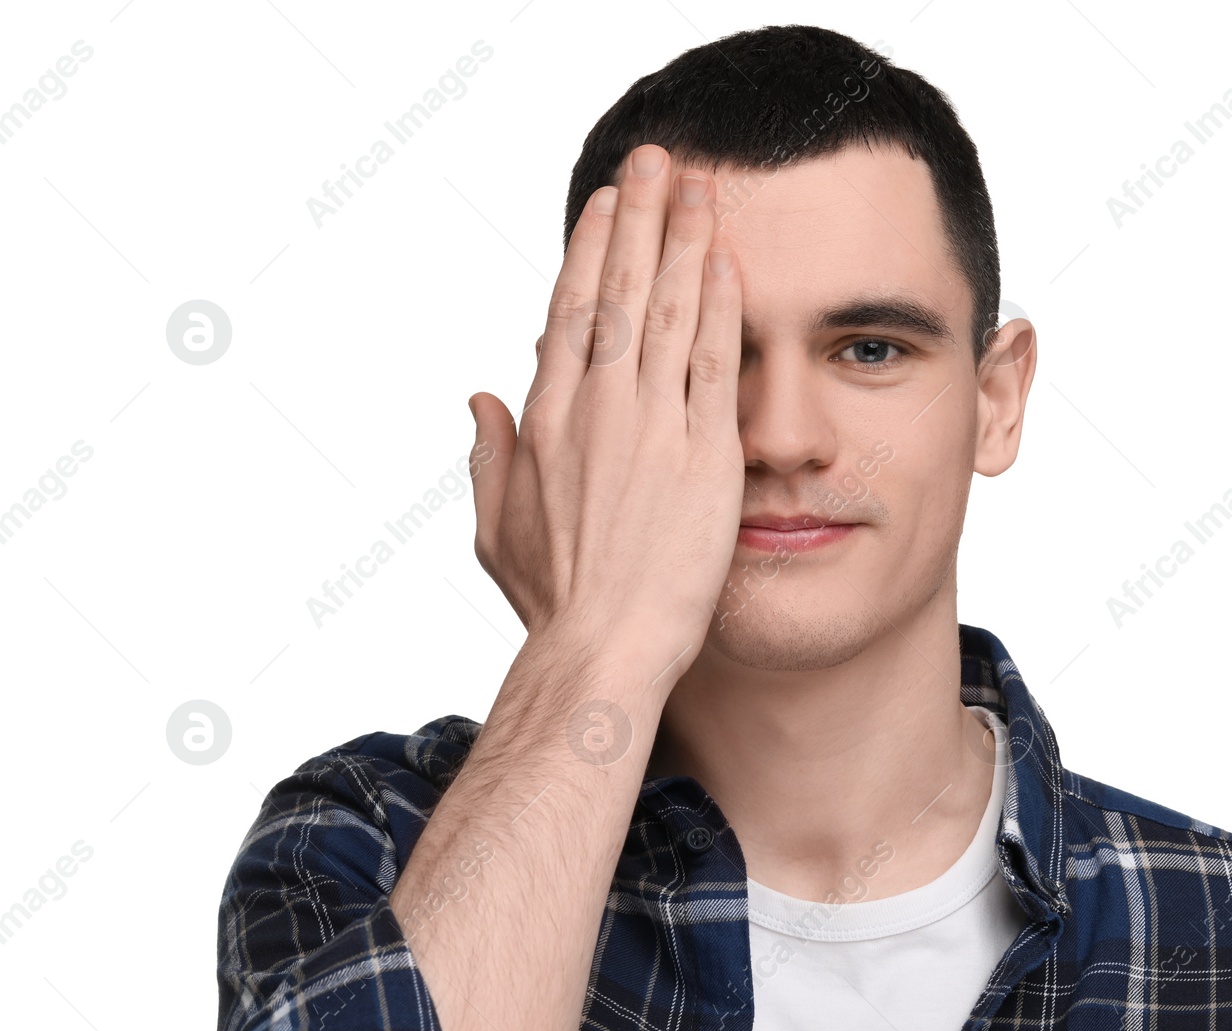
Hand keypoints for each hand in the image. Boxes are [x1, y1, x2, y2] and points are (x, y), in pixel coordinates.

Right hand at [465, 144, 743, 690]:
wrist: (600, 648)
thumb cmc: (552, 602)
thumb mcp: (497, 527)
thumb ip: (486, 455)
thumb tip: (480, 396)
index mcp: (545, 419)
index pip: (570, 312)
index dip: (591, 251)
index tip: (606, 206)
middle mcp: (595, 408)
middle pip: (620, 290)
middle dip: (638, 216)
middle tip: (656, 159)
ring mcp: (650, 426)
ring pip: (670, 311)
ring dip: (686, 240)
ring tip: (702, 185)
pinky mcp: (704, 453)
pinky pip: (716, 362)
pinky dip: (722, 307)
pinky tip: (730, 261)